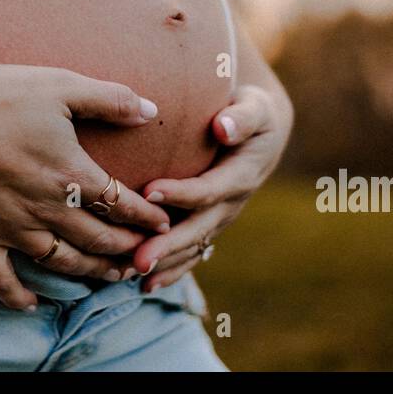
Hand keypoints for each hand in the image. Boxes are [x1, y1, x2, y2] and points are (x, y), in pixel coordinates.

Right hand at [0, 60, 172, 310]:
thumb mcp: (60, 86)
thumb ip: (109, 99)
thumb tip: (151, 109)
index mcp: (70, 173)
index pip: (121, 204)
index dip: (146, 217)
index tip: (163, 225)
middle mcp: (46, 209)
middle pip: (97, 239)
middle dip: (126, 250)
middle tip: (145, 257)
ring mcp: (11, 229)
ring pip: (61, 262)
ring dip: (90, 273)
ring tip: (111, 278)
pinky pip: (1, 279)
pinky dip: (18, 296)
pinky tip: (32, 304)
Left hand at [130, 83, 292, 292]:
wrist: (260, 135)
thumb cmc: (251, 113)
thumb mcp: (256, 109)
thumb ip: (242, 118)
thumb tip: (223, 128)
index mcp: (240, 176)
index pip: (208, 189)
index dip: (181, 193)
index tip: (149, 190)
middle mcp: (230, 204)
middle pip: (197, 229)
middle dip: (168, 246)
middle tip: (138, 259)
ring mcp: (219, 219)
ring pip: (192, 247)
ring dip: (164, 264)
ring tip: (132, 274)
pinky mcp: (208, 225)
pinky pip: (191, 253)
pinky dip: (170, 271)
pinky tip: (145, 285)